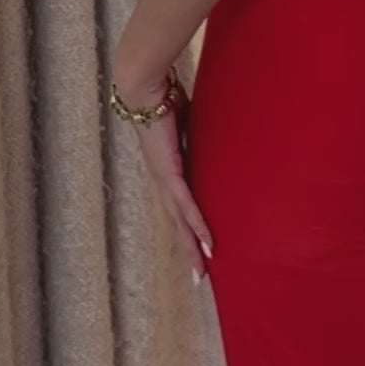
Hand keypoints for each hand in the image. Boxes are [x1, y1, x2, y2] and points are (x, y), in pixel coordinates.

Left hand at [126, 92, 213, 281]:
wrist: (146, 89)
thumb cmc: (165, 98)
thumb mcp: (189, 123)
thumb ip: (199, 134)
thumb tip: (219, 133)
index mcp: (167, 169)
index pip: (179, 206)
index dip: (188, 228)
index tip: (198, 247)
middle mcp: (163, 179)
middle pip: (177, 223)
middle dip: (188, 250)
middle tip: (198, 276)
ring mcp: (164, 179)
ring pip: (179, 222)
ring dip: (191, 247)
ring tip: (201, 270)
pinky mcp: (169, 173)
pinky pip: (186, 206)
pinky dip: (197, 225)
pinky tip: (206, 243)